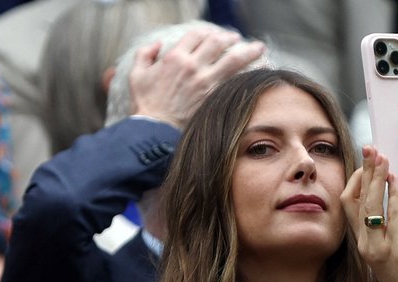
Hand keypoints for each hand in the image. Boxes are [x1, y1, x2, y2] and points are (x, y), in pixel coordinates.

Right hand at [130, 27, 265, 128]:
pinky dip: (250, 72)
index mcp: (174, 57)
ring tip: (259, 48)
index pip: (197, 35)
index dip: (207, 33)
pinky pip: (237, 80)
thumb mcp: (137, 75)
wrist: (155, 131)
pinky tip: (260, 69)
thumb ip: (145, 54)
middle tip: (237, 38)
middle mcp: (193, 66)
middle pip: (217, 42)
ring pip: (233, 58)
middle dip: (229, 37)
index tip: (213, 35)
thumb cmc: (146, 106)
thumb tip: (158, 44)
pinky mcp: (215, 97)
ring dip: (248, 51)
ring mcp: (206, 82)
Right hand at [342, 146, 397, 281]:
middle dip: (362, 171)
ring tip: (381, 156)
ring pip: (367, 206)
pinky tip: (396, 180)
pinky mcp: (389, 252)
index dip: (359, 178)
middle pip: (354, 199)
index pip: (353, 202)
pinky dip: (391, 197)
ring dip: (373, 179)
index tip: (370, 156)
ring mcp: (374, 247)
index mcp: (367, 237)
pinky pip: (387, 219)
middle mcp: (364, 240)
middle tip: (371, 146)